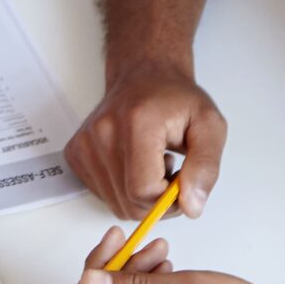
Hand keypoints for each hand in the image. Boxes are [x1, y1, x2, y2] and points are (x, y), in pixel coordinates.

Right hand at [65, 64, 224, 221]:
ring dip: (140, 195)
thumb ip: (205, 167)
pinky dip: (122, 190)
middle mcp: (103, 132)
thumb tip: (191, 207)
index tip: (181, 178)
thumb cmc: (176, 100)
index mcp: (137, 123)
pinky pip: (103, 194)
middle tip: (170, 169)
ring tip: (152, 164)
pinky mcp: (75, 153)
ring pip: (116, 203)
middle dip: (158, 199)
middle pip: (130, 203)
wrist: (145, 76)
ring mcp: (85, 143)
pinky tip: (134, 164)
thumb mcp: (210, 126)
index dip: (169, 198)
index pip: (144, 190)